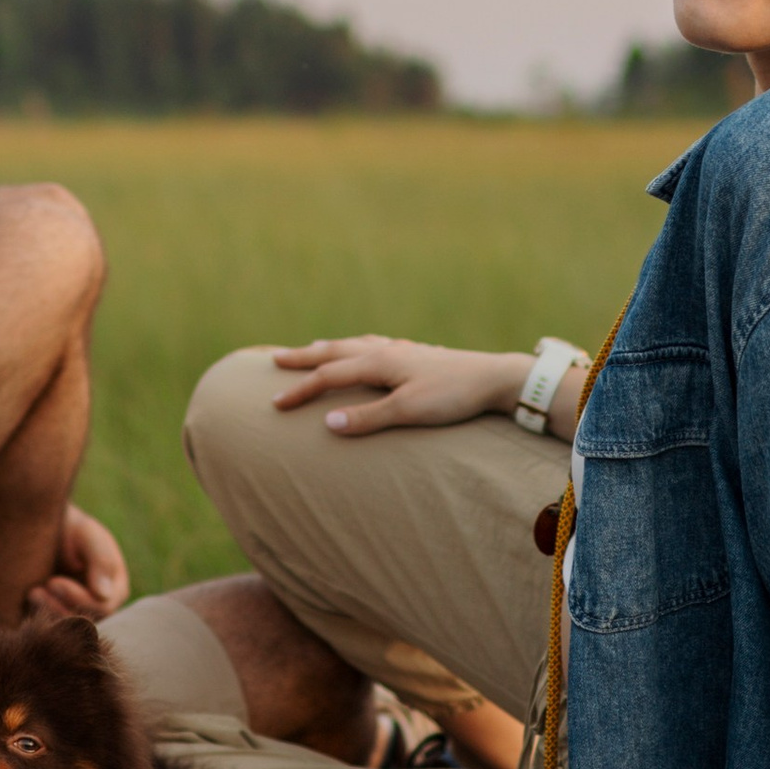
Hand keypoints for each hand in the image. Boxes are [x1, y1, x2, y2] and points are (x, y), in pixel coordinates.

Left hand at [26, 498, 130, 621]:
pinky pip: (51, 627)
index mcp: (115, 590)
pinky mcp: (59, 616)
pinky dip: (39, 615)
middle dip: (59, 607)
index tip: (53, 582)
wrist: (50, 532)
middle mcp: (100, 607)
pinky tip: (29, 597)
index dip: (77, 598)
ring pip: (66, 628)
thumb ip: (101, 560)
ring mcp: (79, 614)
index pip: (101, 607)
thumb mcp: (89, 537)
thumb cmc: (75, 530)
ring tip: (32, 593)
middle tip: (37, 590)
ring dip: (47, 612)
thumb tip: (104, 595)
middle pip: (83, 622)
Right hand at [271, 335, 527, 436]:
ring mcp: (402, 351)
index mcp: (378, 362)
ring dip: (330, 349)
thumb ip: (367, 418)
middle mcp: (386, 351)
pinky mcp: (417, 355)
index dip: (301, 390)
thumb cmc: (452, 396)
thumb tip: (327, 423)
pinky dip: (357, 348)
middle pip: (335, 351)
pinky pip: (375, 346)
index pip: (329, 376)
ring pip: (355, 345)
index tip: (275, 404)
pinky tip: (366, 351)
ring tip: (314, 350)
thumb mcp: (408, 411)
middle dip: (304, 357)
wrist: (494, 378)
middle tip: (276, 359)